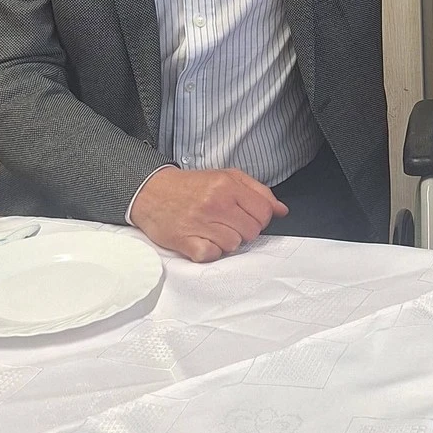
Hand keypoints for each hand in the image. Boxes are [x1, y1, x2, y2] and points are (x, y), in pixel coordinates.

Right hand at [130, 167, 287, 261]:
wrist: (150, 191)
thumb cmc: (191, 186)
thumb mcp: (226, 176)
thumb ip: (257, 191)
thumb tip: (281, 210)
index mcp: (227, 185)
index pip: (263, 212)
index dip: (260, 219)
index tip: (249, 218)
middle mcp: (215, 203)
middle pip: (251, 232)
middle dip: (244, 231)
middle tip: (228, 224)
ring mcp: (200, 223)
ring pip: (233, 245)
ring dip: (226, 242)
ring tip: (212, 230)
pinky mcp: (185, 241)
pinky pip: (212, 255)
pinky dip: (209, 252)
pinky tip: (202, 240)